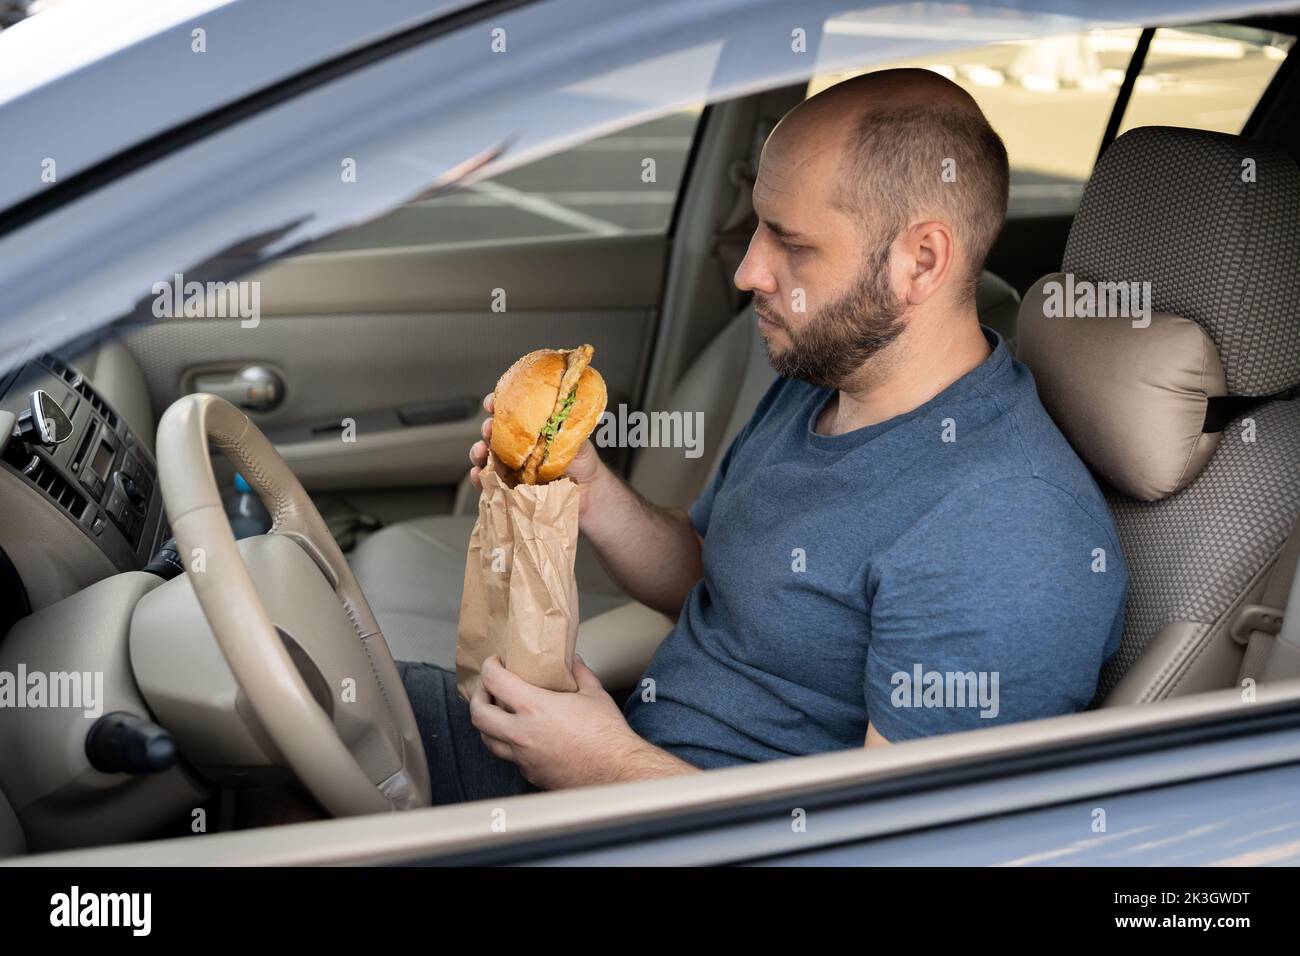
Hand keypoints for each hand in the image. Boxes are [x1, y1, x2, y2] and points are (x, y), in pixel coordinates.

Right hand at [468, 392, 604, 518]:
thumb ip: (565, 424)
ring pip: (485, 456)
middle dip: (487, 428)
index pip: (509, 411)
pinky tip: (479, 475)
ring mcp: (510, 466)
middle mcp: (517, 445)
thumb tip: (561, 406)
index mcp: (530, 428)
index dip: (497, 403)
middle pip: (493, 432)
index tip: (492, 403)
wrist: (588, 493)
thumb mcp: (575, 437)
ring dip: (477, 451)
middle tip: (490, 429)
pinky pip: (488, 483)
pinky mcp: (508, 488)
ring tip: (480, 451)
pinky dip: (480, 478)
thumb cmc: (581, 462)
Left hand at [469, 654, 640, 790]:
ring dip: (488, 723)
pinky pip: (509, 757)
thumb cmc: (606, 736)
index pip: (494, 682)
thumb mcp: (594, 693)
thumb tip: (572, 661)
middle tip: (487, 688)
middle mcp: (521, 734)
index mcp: (534, 708)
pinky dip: (508, 744)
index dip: (489, 668)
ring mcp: (523, 757)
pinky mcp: (530, 774)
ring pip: (488, 740)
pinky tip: (522, 736)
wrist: (615, 771)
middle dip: (478, 696)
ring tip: (498, 713)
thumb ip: (579, 673)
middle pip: (478, 714)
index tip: (494, 663)